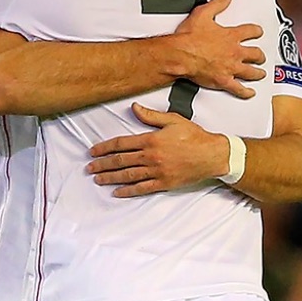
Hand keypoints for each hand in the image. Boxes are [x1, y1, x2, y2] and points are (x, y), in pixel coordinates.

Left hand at [87, 104, 230, 196]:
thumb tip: (134, 108)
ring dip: (111, 178)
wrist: (212, 155)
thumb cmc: (195, 137)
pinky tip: (117, 192)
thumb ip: (151, 116)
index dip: (105, 148)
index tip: (93, 152)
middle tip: (89, 168)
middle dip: (103, 165)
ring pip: (128, 175)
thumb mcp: (173, 120)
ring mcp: (157, 171)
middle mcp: (151, 156)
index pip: (121, 144)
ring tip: (98, 179)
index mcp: (151, 139)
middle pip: (120, 161)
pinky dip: (128, 191)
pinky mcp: (163, 183)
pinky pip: (142, 188)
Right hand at [169, 0, 264, 98]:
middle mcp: (234, 52)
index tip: (258, 32)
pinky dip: (246, 92)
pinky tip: (250, 93)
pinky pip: (239, 89)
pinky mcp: (223, 81)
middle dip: (259, 55)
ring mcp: (230, 68)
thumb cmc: (189, 37)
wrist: (181, 55)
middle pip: (255, 54)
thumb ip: (217, 4)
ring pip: (251, 72)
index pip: (250, 32)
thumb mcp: (203, 13)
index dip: (256, 31)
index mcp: (230, 36)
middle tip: (261, 56)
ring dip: (258, 73)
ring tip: (260, 74)